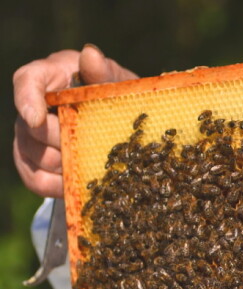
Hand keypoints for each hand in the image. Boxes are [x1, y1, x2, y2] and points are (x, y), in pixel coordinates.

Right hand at [13, 44, 137, 197]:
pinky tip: (77, 187)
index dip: (27, 100)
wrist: (123, 126)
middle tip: (90, 147)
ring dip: (64, 165)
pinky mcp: (33, 164)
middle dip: (61, 141)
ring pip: (35, 157)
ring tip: (91, 167)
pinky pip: (35, 180)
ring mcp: (29, 136)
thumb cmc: (117, 97)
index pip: (27, 81)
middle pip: (33, 129)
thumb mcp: (118, 83)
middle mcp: (33, 107)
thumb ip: (105, 72)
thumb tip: (90, 54)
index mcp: (51, 77)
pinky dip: (56, 186)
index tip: (36, 119)